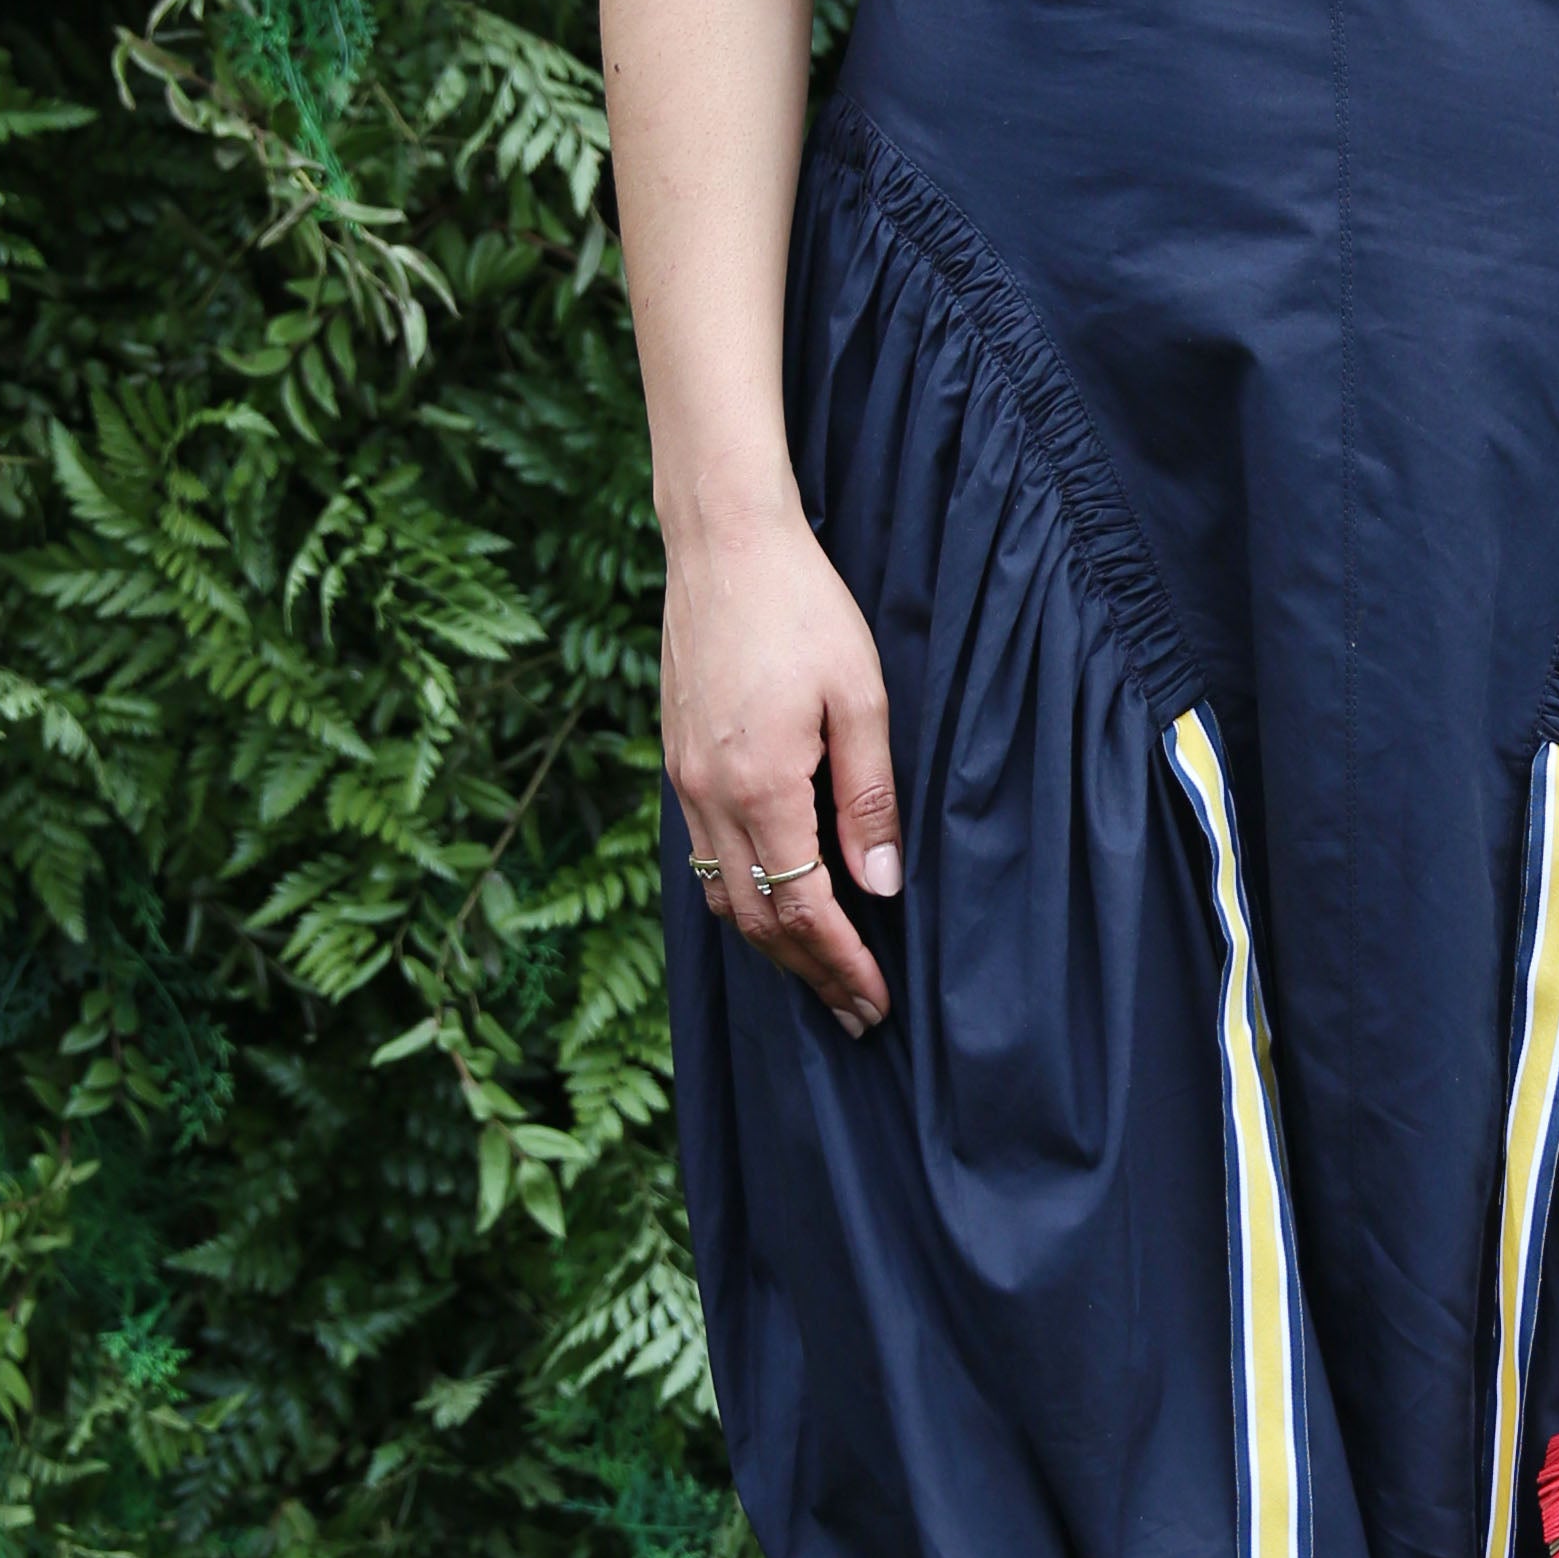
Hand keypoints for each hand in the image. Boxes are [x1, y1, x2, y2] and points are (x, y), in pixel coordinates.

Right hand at [662, 504, 899, 1036]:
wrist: (722, 544)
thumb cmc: (803, 608)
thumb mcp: (859, 697)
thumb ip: (869, 796)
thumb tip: (882, 884)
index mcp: (758, 786)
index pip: (803, 907)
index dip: (842, 963)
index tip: (877, 1002)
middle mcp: (708, 795)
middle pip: (755, 920)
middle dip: (809, 973)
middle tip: (858, 1013)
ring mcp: (683, 780)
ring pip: (722, 895)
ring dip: (771, 944)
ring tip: (820, 974)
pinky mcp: (676, 761)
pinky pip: (703, 855)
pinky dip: (742, 896)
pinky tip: (776, 901)